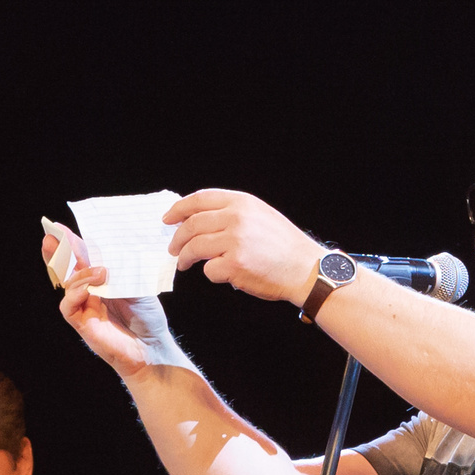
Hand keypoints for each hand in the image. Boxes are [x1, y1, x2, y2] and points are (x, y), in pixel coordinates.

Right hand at [47, 226, 181, 378]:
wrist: (153, 346)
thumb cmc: (146, 316)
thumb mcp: (136, 285)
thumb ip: (118, 270)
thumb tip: (102, 255)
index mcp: (101, 280)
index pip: (81, 259)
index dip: (70, 244)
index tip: (59, 229)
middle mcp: (88, 292)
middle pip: (65, 269)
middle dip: (57, 252)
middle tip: (52, 236)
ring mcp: (84, 307)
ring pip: (67, 285)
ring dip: (79, 274)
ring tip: (100, 270)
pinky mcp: (82, 324)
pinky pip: (68, 306)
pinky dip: (75, 294)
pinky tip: (90, 288)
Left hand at [162, 188, 322, 304]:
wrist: (305, 269)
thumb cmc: (284, 247)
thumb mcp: (261, 216)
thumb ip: (233, 213)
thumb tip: (199, 219)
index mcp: (242, 203)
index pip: (200, 199)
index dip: (179, 209)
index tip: (168, 218)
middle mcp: (236, 218)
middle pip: (192, 224)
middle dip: (177, 238)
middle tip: (173, 248)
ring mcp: (234, 241)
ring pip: (194, 247)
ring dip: (185, 257)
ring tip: (184, 264)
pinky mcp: (234, 265)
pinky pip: (209, 270)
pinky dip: (212, 274)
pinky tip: (223, 274)